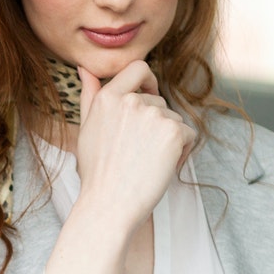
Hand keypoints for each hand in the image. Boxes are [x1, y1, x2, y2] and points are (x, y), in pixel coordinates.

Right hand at [74, 61, 196, 238]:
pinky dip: (181, 152)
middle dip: (156, 123)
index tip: (149, 95)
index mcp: (108, 97)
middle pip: (159, 100)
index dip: (148, 81)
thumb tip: (84, 68)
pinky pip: (188, 135)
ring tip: (148, 163)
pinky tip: (162, 168)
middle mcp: (131, 100)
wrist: (110, 204)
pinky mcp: (173, 132)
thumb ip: (88, 95)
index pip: (138, 68)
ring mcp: (153, 114)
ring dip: (168, 139)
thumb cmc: (97, 172)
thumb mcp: (86, 129)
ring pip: (174, 119)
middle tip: (140, 152)